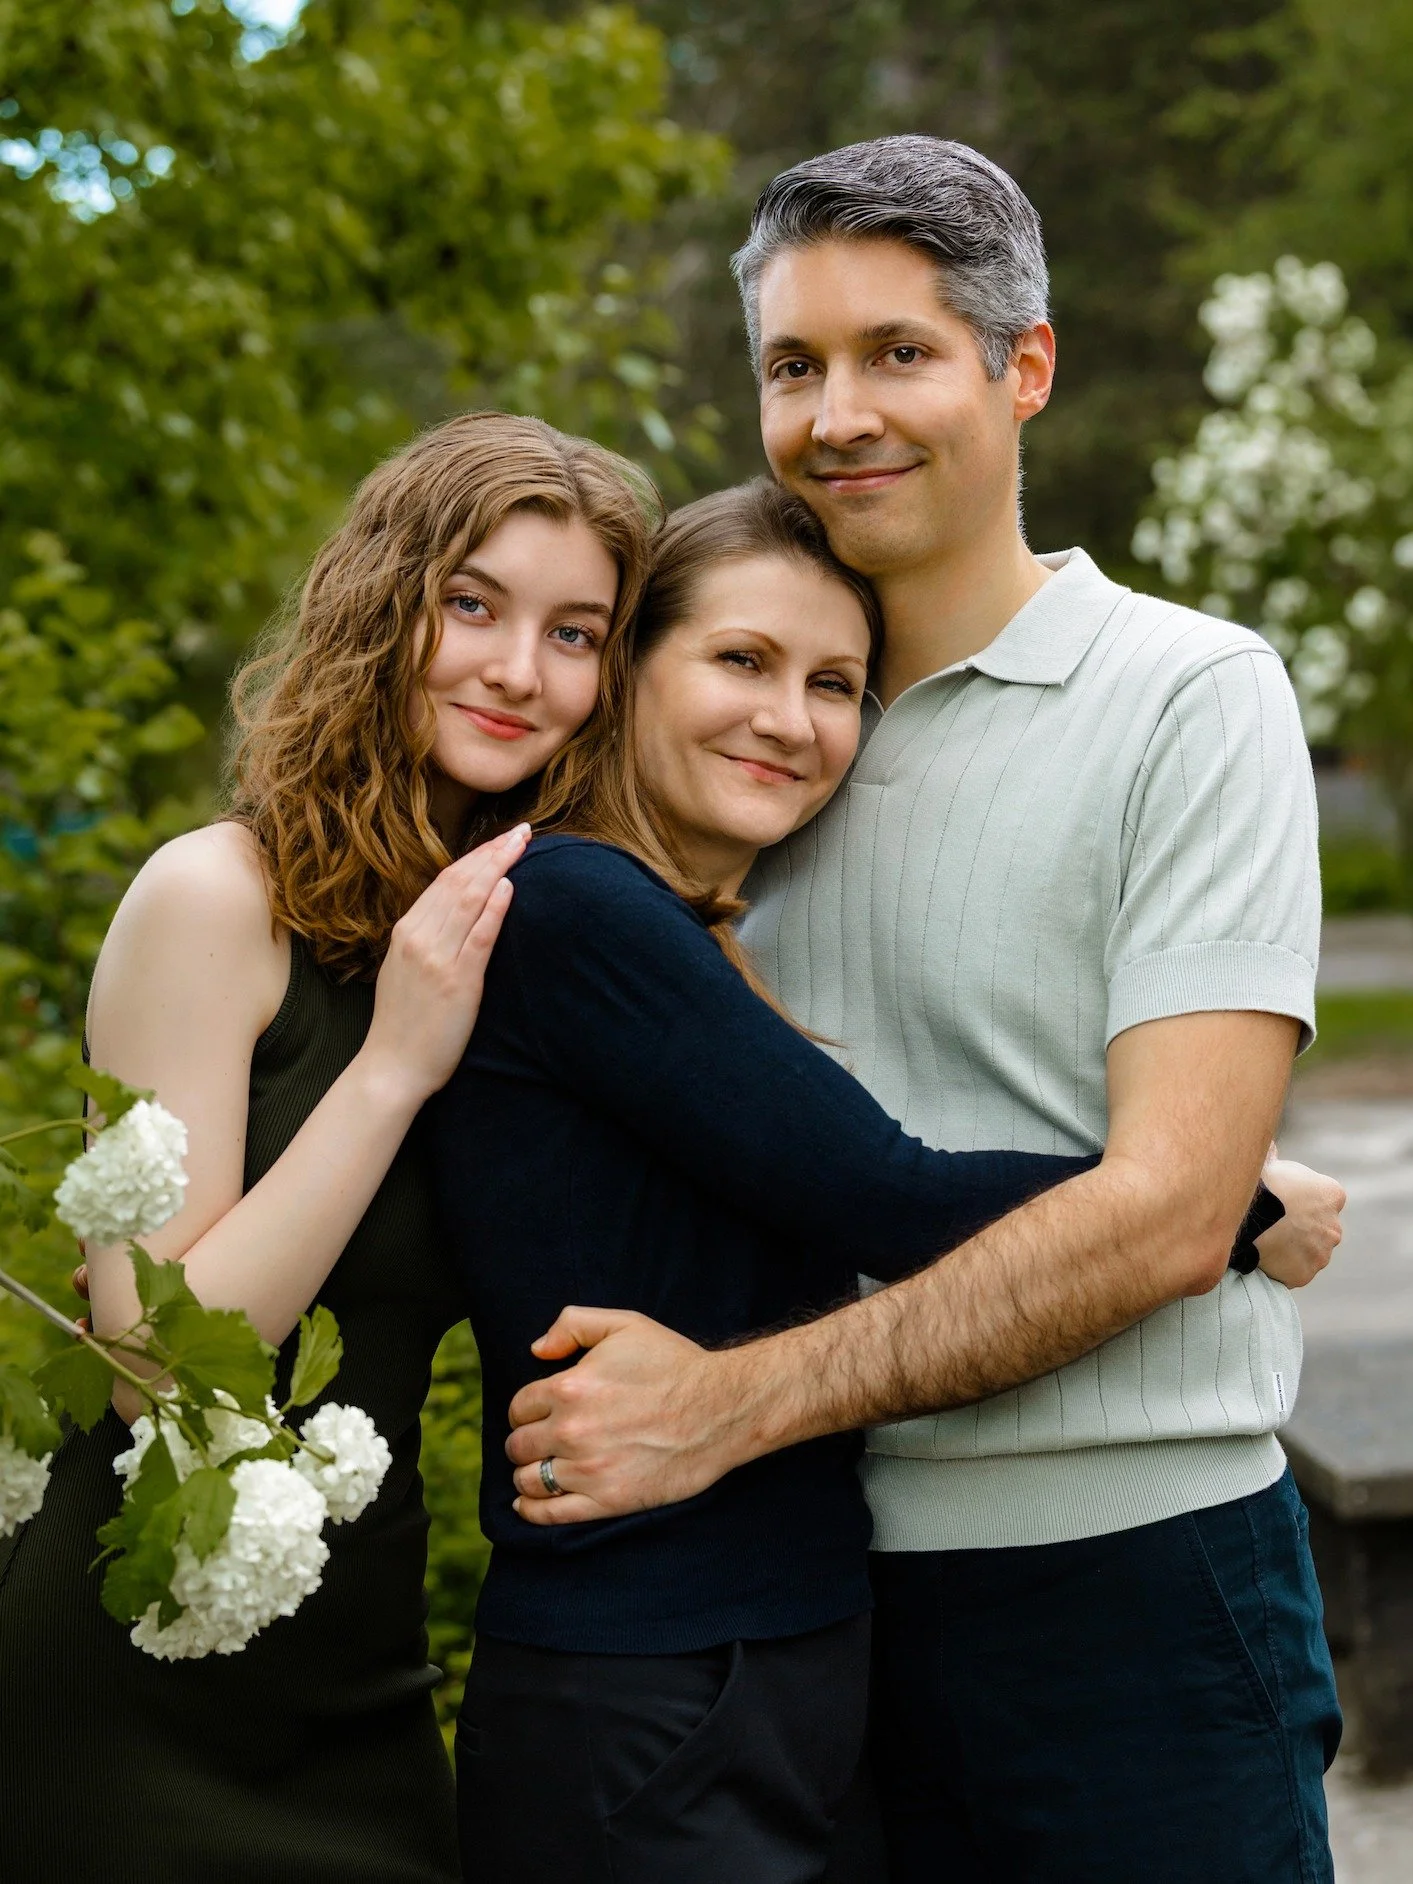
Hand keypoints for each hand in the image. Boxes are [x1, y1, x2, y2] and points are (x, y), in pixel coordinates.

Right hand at [360, 825, 527, 1105]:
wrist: (392, 1067)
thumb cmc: (404, 1022)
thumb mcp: (407, 969)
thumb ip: (428, 938)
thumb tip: (459, 912)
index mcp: (406, 931)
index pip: (445, 880)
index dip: (476, 855)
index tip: (501, 838)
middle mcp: (418, 937)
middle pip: (459, 881)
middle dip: (493, 852)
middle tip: (522, 830)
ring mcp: (436, 958)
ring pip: (469, 900)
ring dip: (498, 868)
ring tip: (523, 845)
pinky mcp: (457, 982)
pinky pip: (479, 937)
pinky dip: (495, 908)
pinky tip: (510, 886)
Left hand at [505, 1307, 755, 1525]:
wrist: (721, 1410)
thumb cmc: (674, 1364)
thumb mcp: (625, 1325)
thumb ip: (573, 1324)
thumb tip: (537, 1350)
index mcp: (570, 1387)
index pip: (519, 1407)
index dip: (527, 1410)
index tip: (538, 1413)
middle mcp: (572, 1431)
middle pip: (519, 1445)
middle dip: (525, 1441)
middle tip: (540, 1441)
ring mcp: (589, 1470)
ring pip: (529, 1480)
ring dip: (527, 1474)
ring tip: (539, 1470)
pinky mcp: (608, 1501)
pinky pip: (550, 1513)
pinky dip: (532, 1510)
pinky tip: (528, 1504)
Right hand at [1254, 1147, 1345, 1286]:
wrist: (1246, 1216)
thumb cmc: (1258, 1183)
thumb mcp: (1268, 1160)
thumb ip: (1274, 1156)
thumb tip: (1267, 1145)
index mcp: (1331, 1195)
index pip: (1325, 1199)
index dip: (1304, 1200)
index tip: (1285, 1201)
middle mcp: (1334, 1226)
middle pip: (1320, 1229)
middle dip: (1302, 1228)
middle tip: (1273, 1224)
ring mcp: (1321, 1254)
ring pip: (1308, 1253)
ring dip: (1293, 1250)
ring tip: (1265, 1242)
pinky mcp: (1305, 1274)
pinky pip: (1294, 1272)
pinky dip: (1282, 1268)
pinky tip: (1264, 1257)